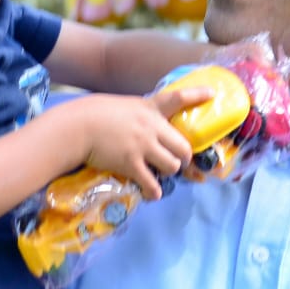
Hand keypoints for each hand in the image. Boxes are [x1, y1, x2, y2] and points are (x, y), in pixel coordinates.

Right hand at [67, 88, 209, 198]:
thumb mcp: (120, 107)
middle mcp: (151, 127)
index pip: (178, 98)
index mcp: (148, 108)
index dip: (198, 96)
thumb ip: (136, 116)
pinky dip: (154, 191)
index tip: (212, 94)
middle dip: (184, 158)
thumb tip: (142, 129)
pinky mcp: (131, 164)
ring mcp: (143, 146)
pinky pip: (152, 183)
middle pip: (183, 146)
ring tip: (160, 175)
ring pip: (172, 166)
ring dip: (169, 173)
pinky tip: (152, 193)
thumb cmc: (92, 114)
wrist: (77, 127)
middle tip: (177, 162)